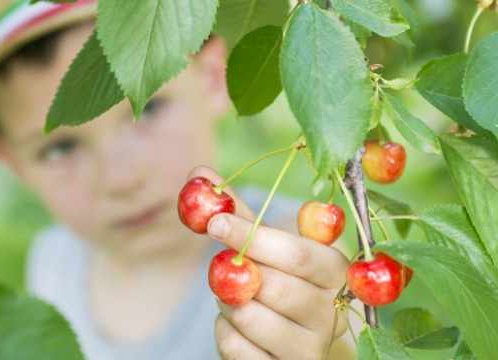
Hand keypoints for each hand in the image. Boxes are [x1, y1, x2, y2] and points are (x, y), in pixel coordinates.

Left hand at [188, 167, 350, 359]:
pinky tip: (236, 324)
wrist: (294, 339)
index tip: (215, 222)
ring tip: (233, 295)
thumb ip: (236, 211)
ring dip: (227, 302)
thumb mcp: (265, 247)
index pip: (296, 254)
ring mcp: (310, 348)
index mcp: (334, 271)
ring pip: (251, 318)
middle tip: (223, 267)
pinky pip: (237, 349)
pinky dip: (224, 331)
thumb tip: (199, 173)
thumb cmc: (279, 280)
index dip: (252, 236)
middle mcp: (331, 311)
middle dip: (235, 273)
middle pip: (273, 287)